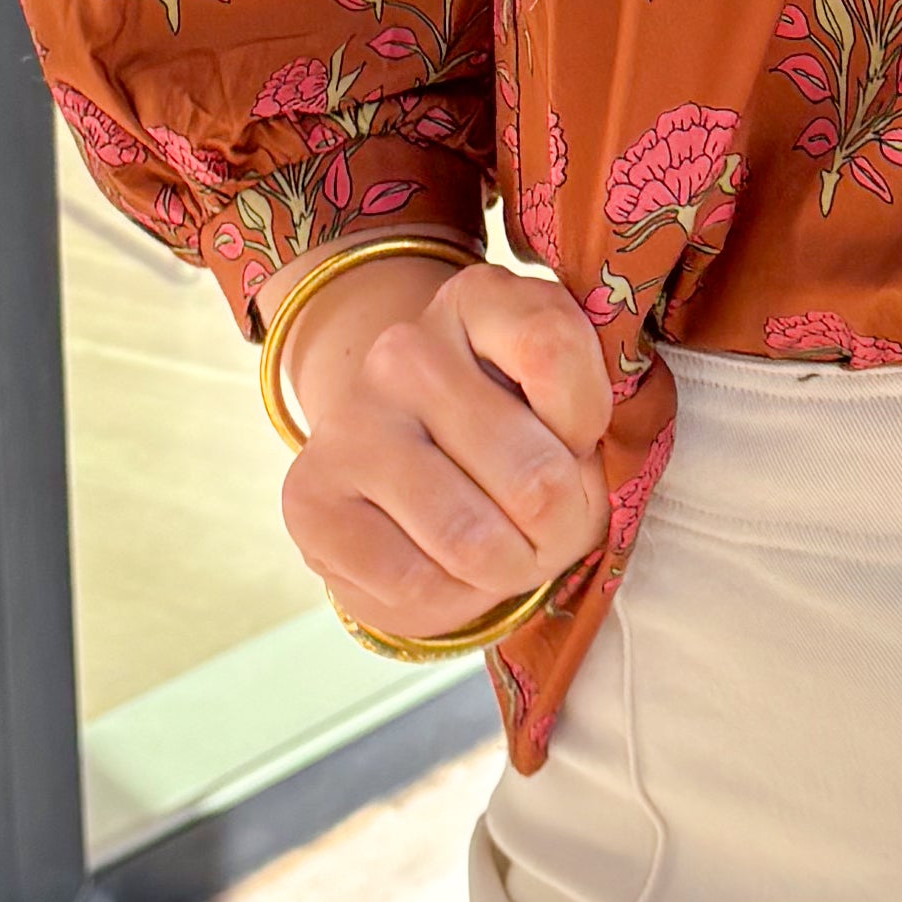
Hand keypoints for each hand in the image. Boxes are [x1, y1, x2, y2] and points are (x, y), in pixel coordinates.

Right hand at [276, 254, 617, 645]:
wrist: (402, 462)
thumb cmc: (511, 432)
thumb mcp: (569, 400)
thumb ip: (591, 423)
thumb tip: (573, 490)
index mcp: (477, 301)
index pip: (553, 348)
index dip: (590, 422)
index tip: (579, 437)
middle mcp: (402, 350)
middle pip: (536, 477)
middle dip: (562, 528)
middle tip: (551, 527)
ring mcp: (348, 424)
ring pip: (474, 540)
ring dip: (511, 570)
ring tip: (507, 553)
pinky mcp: (309, 499)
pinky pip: (413, 583)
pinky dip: (453, 599)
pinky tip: (451, 571)